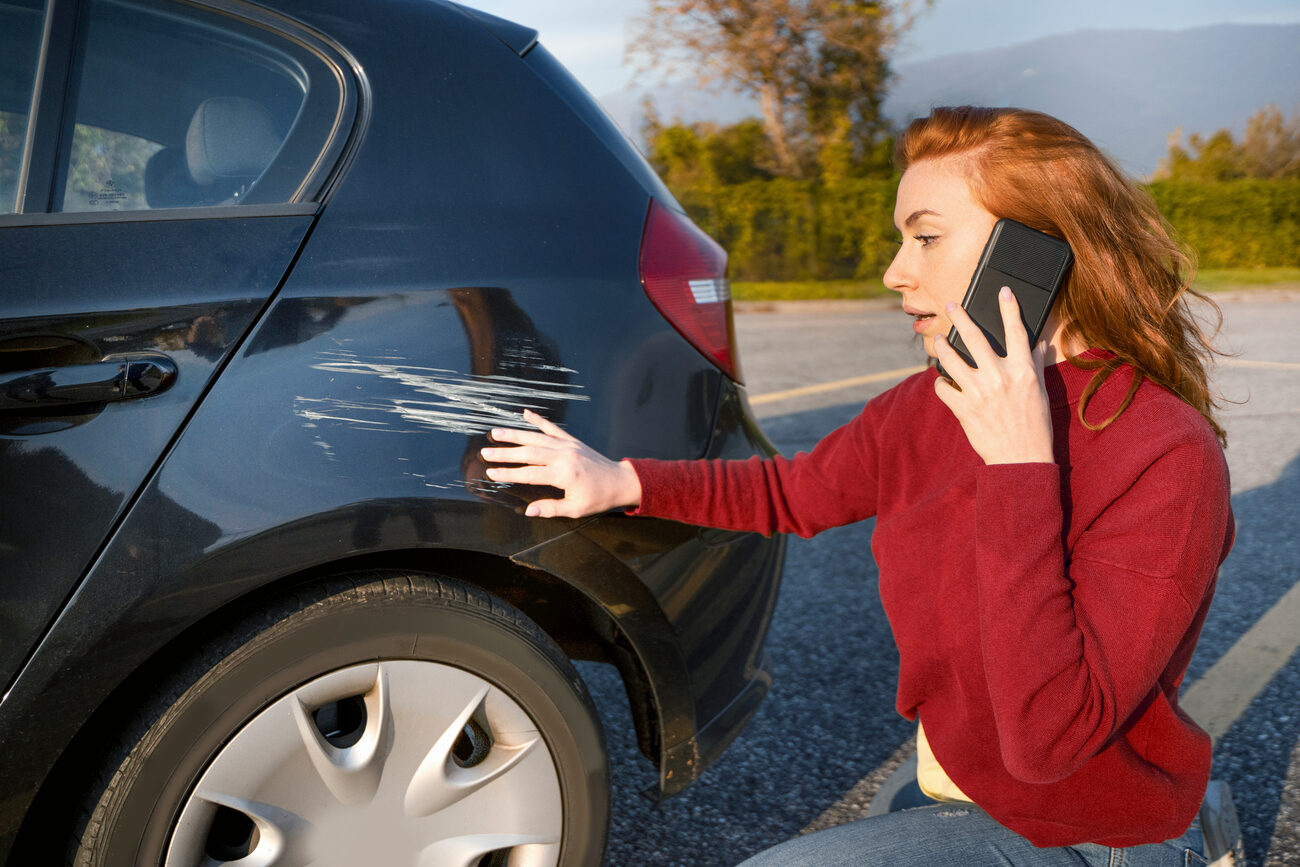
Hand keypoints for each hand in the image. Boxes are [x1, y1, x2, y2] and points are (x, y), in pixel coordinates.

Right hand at [479, 409, 641, 517]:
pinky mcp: (572, 440)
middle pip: (529, 452)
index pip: (530, 473)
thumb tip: (528, 511)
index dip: (509, 473)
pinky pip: (552, 428)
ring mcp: (568, 445)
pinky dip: (538, 420)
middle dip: (506, 452)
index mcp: (564, 474)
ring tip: (496, 432)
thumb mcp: (575, 509)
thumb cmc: (599, 497)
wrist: (620, 481)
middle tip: (486, 452)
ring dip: (515, 434)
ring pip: (537, 437)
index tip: (492, 473)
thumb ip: (551, 509)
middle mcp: (564, 456)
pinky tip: (525, 413)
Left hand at [933, 287, 1054, 464]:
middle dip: (960, 317)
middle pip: (975, 337)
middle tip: (950, 304)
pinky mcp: (963, 408)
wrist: (1021, 460)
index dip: (1009, 308)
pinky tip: (944, 383)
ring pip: (951, 359)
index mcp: (1023, 371)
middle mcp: (999, 377)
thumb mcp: (1042, 394)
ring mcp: (979, 392)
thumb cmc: (1035, 427)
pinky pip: (943, 388)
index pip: (1016, 332)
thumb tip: (1038, 345)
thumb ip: (1035, 367)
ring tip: (938, 341)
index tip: (1003, 291)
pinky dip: (941, 383)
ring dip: (941, 348)